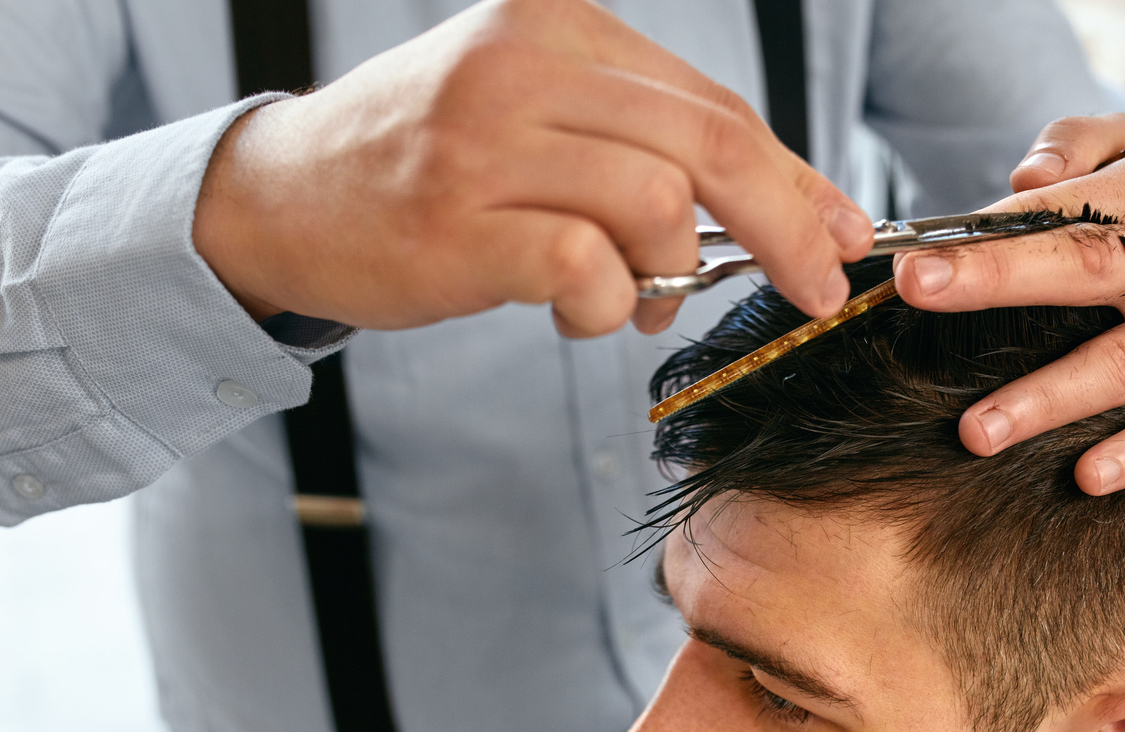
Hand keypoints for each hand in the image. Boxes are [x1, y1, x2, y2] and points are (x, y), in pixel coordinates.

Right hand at [193, 0, 871, 336]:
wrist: (284, 196)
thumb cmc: (432, 168)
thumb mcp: (540, 120)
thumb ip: (646, 149)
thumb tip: (789, 211)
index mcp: (560, 25)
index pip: (714, 105)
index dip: (795, 177)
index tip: (840, 234)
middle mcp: (524, 64)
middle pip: (710, 146)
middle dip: (786, 227)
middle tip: (816, 289)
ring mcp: (485, 140)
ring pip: (657, 204)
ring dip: (673, 274)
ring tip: (639, 300)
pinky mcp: (458, 220)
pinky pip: (586, 267)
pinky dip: (607, 305)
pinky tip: (582, 311)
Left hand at [893, 113, 1124, 494]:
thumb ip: (1076, 147)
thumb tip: (1021, 180)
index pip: (1076, 202)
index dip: (997, 227)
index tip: (921, 255)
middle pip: (1092, 264)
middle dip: (999, 279)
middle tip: (920, 291)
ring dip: (1049, 398)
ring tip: (976, 431)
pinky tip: (1087, 477)